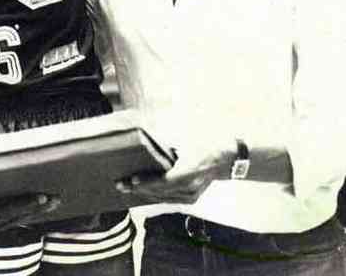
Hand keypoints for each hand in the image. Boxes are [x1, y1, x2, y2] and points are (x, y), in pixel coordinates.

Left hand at [115, 143, 229, 204]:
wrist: (225, 159)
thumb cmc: (204, 147)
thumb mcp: (186, 145)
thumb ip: (167, 149)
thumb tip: (148, 147)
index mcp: (190, 172)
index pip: (164, 180)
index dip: (147, 181)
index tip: (132, 180)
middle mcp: (191, 188)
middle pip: (160, 191)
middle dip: (139, 189)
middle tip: (121, 184)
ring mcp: (191, 196)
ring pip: (162, 198)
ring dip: (144, 193)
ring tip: (127, 189)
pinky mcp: (191, 200)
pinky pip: (168, 199)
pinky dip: (154, 195)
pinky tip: (142, 192)